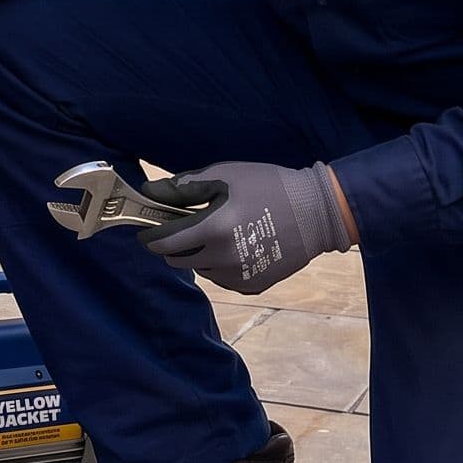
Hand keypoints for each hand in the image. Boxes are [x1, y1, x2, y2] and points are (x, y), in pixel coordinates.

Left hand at [137, 161, 352, 294]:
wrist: (316, 212)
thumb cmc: (268, 187)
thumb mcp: (225, 176)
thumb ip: (184, 187)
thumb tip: (150, 193)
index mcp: (213, 230)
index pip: (164, 243)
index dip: (150, 236)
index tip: (146, 230)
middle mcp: (222, 259)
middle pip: (178, 260)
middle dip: (174, 245)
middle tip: (185, 226)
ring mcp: (237, 277)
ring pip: (200, 269)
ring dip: (198, 254)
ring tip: (217, 232)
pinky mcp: (251, 285)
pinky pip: (222, 279)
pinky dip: (220, 265)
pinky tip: (236, 245)